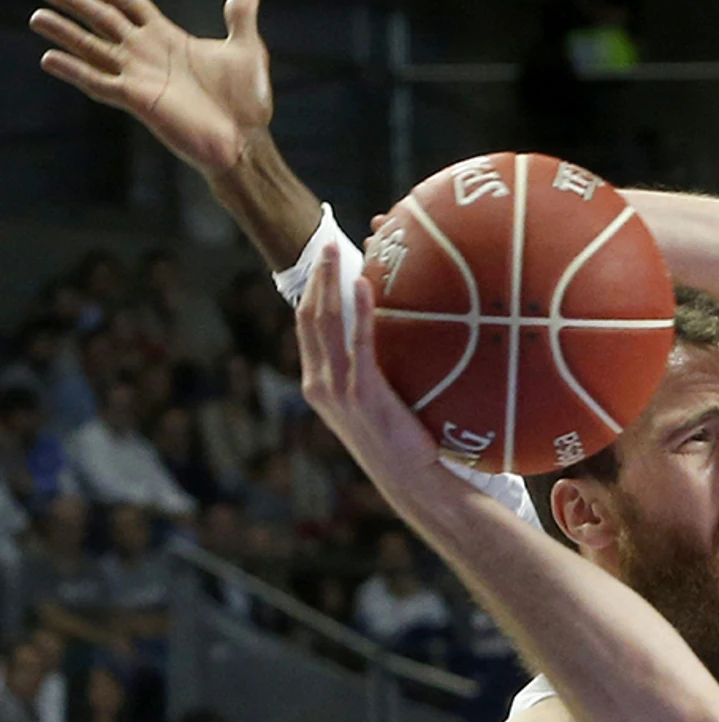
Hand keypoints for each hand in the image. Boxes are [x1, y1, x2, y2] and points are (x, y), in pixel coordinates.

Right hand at [32, 0, 272, 176]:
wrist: (246, 141)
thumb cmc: (247, 103)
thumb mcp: (247, 51)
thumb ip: (240, 19)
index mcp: (170, 39)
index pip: (130, 5)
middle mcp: (149, 55)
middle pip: (104, 21)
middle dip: (77, 4)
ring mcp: (140, 77)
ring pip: (93, 49)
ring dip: (65, 33)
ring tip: (38, 17)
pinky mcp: (137, 101)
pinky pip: (99, 82)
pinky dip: (75, 71)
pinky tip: (50, 59)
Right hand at [295, 245, 441, 491]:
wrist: (409, 479)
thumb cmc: (400, 441)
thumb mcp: (374, 401)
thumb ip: (368, 370)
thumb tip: (387, 334)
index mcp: (317, 383)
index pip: (306, 327)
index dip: (310, 290)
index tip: (320, 261)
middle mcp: (318, 383)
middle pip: (309, 316)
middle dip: (315, 276)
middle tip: (326, 241)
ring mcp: (337, 388)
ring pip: (326, 322)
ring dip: (330, 282)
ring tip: (337, 250)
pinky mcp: (362, 392)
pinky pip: (359, 342)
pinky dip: (360, 310)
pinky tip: (364, 285)